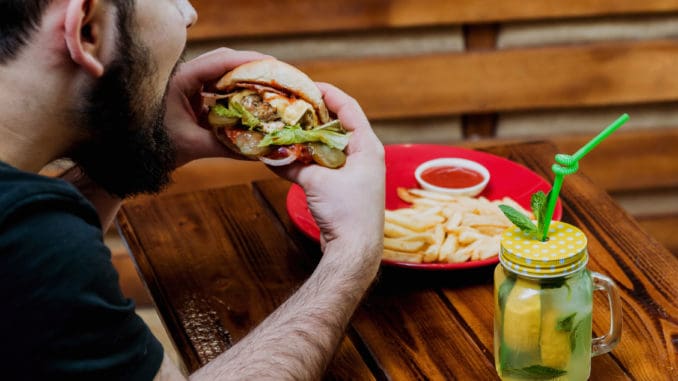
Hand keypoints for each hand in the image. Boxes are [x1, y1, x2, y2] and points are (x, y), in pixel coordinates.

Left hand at [164, 48, 271, 166]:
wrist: (133, 155)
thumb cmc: (155, 147)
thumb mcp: (194, 146)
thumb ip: (227, 147)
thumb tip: (259, 152)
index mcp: (181, 80)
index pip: (219, 61)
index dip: (247, 61)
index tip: (271, 64)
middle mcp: (184, 76)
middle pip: (222, 60)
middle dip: (249, 66)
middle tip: (275, 74)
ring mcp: (186, 84)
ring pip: (220, 71)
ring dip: (243, 77)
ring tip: (267, 84)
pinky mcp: (189, 95)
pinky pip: (216, 86)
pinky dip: (234, 90)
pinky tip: (250, 99)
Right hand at [273, 83, 384, 266]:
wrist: (355, 251)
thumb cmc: (346, 213)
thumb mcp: (316, 183)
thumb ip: (294, 165)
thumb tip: (270, 154)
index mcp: (367, 147)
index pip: (349, 109)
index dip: (329, 94)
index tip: (308, 85)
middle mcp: (365, 156)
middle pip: (338, 126)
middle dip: (314, 116)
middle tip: (291, 106)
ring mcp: (356, 173)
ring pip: (329, 146)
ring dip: (309, 139)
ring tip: (286, 128)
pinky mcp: (345, 188)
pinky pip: (325, 165)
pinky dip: (308, 159)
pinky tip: (288, 157)